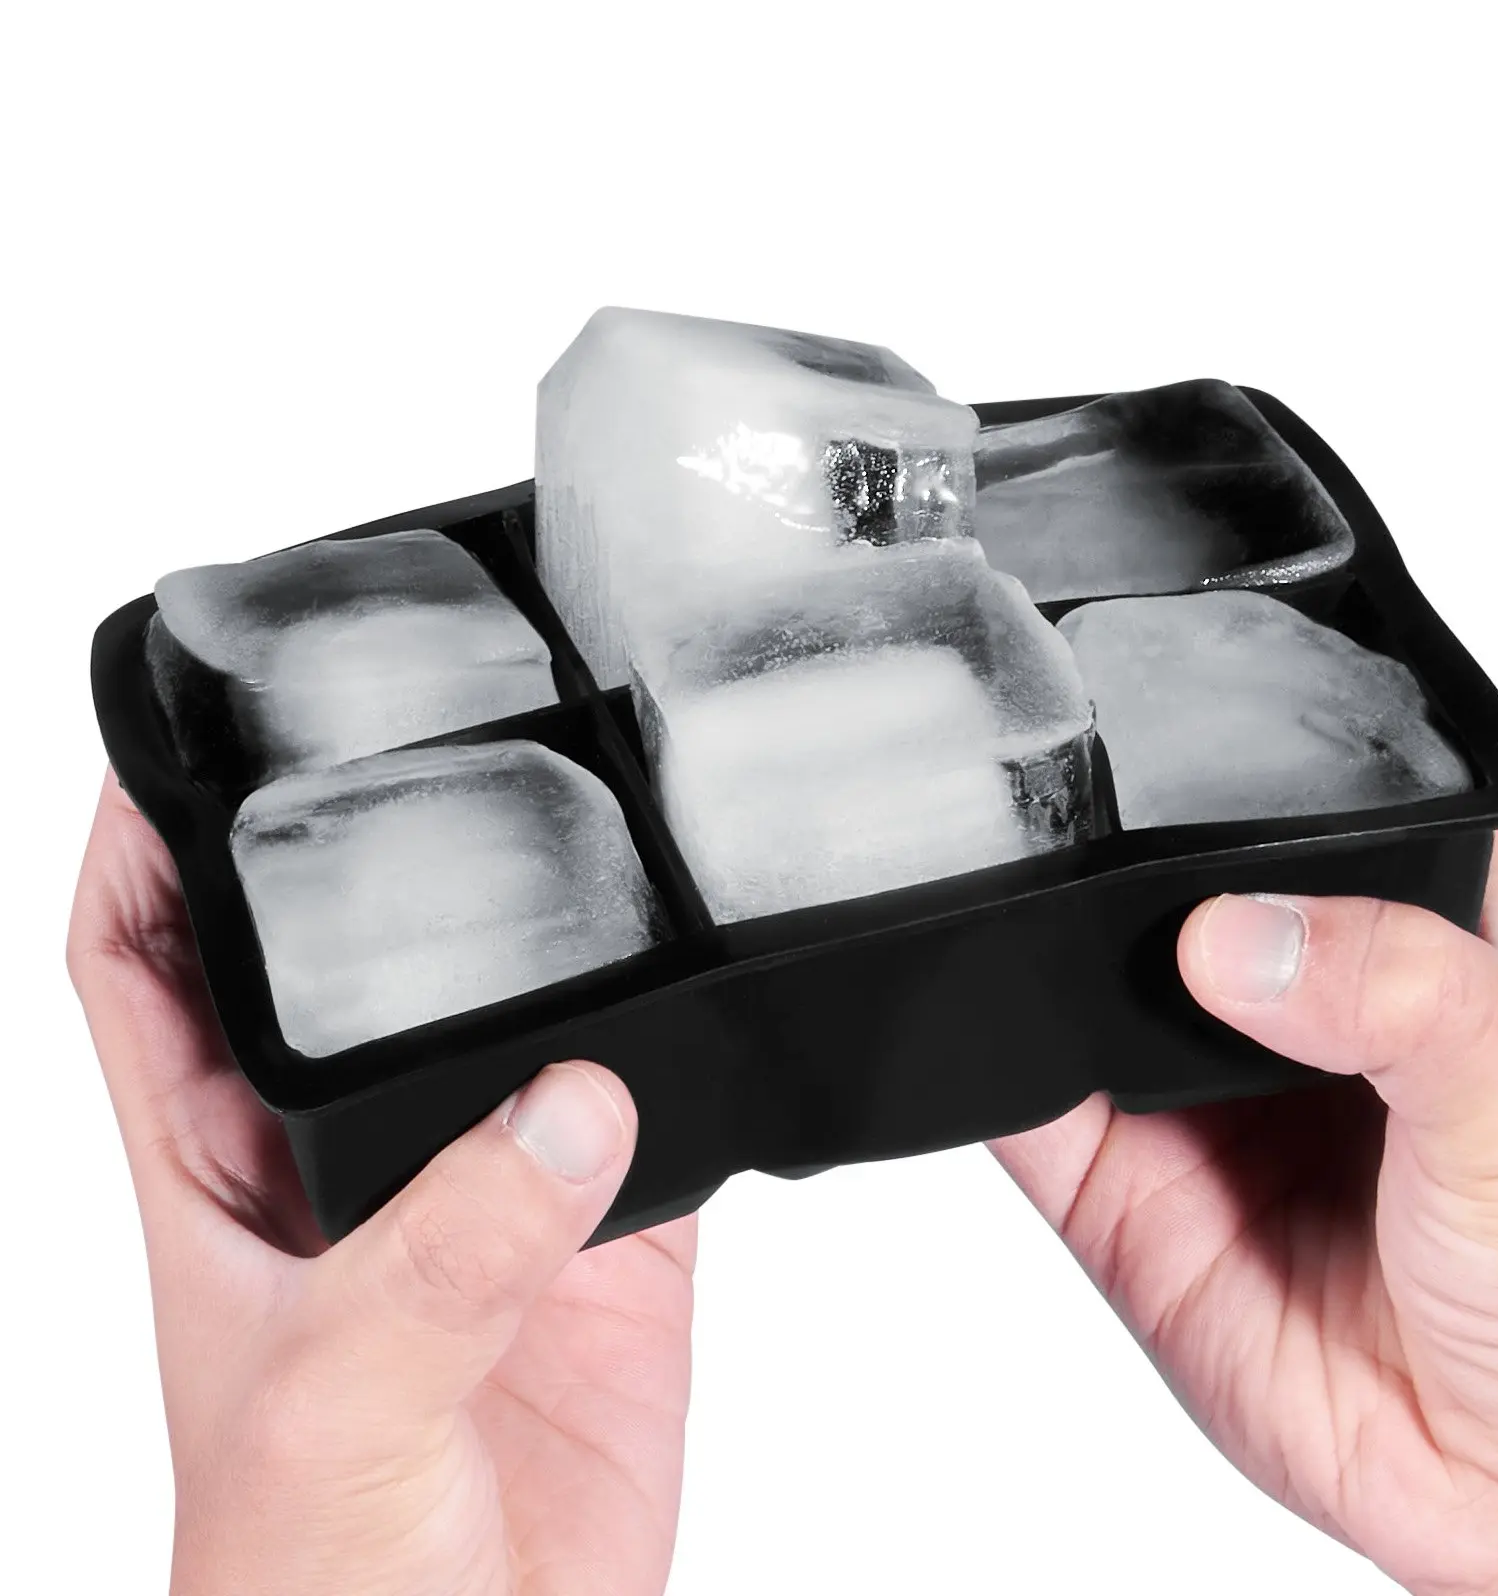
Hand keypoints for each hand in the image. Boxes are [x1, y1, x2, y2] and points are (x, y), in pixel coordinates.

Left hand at [68, 771, 694, 1595]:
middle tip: (427, 752)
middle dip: (371, 868)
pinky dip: (684, 1071)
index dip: (138, 850)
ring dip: (551, 960)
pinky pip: (651, 1127)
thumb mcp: (336, 1407)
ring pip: (513, 1033)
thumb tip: (570, 1110)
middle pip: (345, 972)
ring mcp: (485, 1205)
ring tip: (602, 858)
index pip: (145, 974)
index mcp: (227, 1180)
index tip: (181, 740)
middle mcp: (352, 1171)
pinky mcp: (605, 1256)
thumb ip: (447, 1254)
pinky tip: (708, 1016)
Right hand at [992, 836, 1497, 1593]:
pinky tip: (1008, 1051)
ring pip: (1071, 998)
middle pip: (1155, 905)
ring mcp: (1189, 1099)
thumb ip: (1400, 989)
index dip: (1226, 793)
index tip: (1174, 776)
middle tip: (1115, 900)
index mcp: (1393, 932)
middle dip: (1111, 889)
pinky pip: (1029, 1115)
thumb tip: (1238, 937)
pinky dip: (994, 1074)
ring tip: (1064, 977)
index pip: (1284, 825)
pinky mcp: (1121, 1192)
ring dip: (1039, 974)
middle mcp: (1280, 1007)